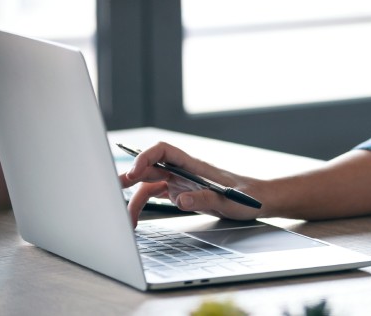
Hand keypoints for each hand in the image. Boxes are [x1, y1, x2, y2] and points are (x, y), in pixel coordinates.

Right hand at [118, 142, 263, 225]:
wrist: (259, 201)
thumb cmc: (248, 197)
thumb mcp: (229, 201)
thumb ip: (205, 199)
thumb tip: (181, 199)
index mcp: (195, 166)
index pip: (165, 151)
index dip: (147, 156)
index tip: (134, 170)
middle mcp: (184, 171)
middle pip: (151, 167)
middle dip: (130, 176)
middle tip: (111, 190)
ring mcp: (181, 182)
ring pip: (149, 184)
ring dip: (133, 197)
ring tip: (123, 217)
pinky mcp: (181, 193)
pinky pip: (156, 196)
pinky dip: (143, 205)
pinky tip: (135, 219)